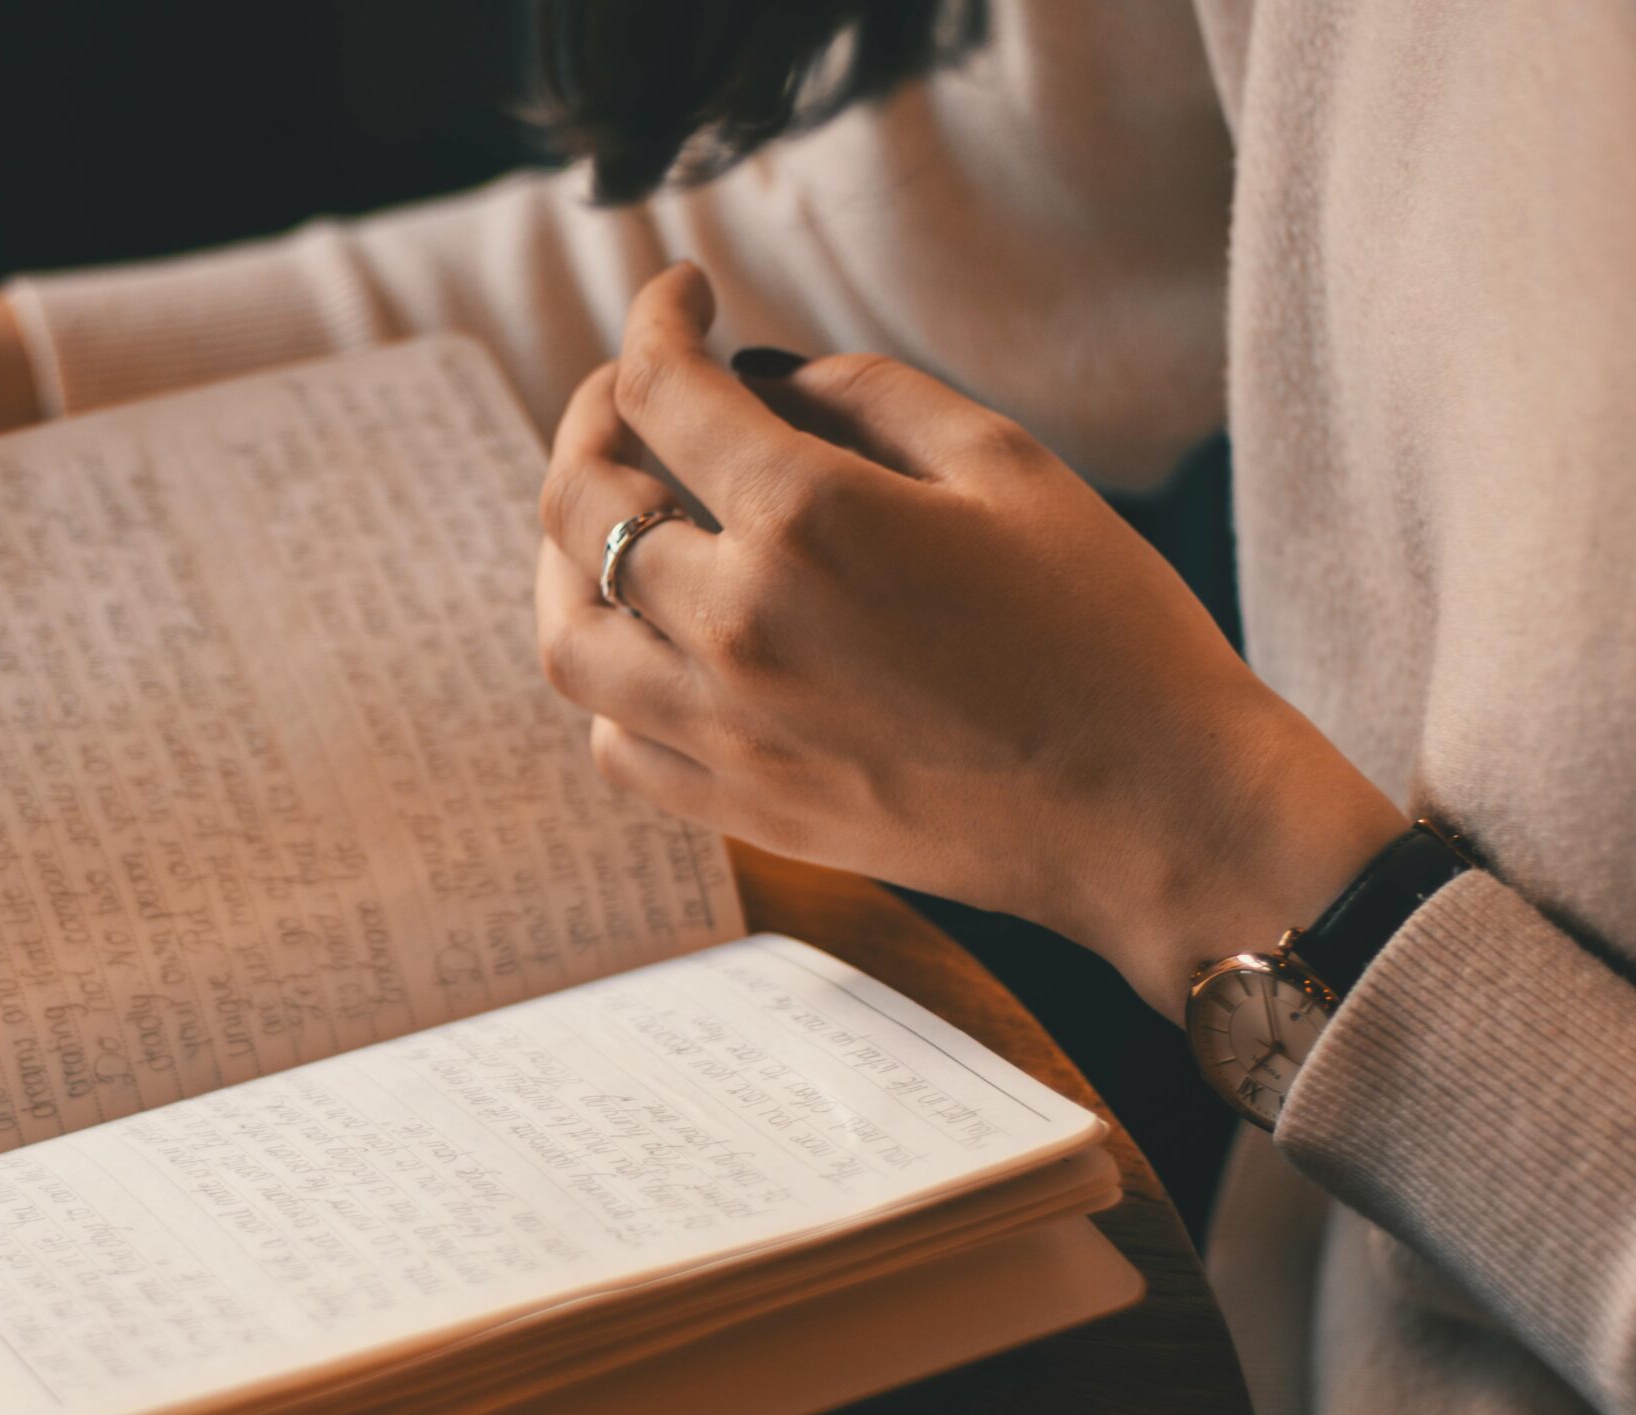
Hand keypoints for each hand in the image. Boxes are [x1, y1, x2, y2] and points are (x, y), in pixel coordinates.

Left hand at [535, 264, 1406, 1014]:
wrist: (1153, 813)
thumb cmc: (1104, 626)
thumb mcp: (1002, 463)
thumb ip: (860, 395)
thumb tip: (754, 375)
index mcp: (804, 521)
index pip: (665, 389)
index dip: (658, 318)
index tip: (683, 297)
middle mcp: (735, 628)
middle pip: (583, 501)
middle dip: (594, 419)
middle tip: (633, 393)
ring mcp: (726, 732)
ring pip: (567, 635)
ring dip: (564, 558)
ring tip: (612, 518)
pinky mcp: (743, 811)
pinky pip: (613, 743)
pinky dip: (608, 680)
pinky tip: (653, 644)